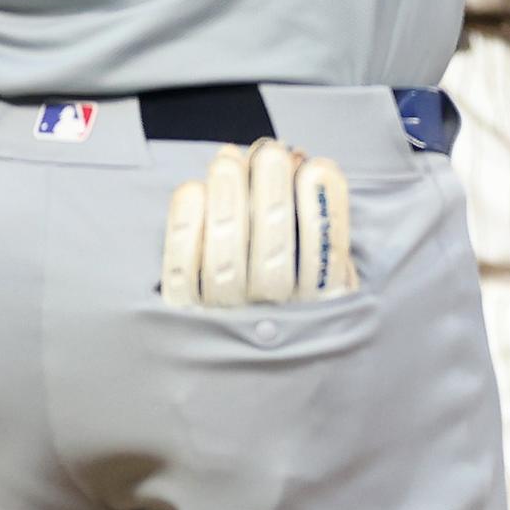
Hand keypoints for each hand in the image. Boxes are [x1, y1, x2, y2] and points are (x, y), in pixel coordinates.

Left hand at [161, 137, 354, 307]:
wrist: (238, 356)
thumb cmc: (290, 296)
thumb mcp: (328, 274)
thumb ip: (327, 229)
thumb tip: (315, 170)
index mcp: (318, 314)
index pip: (326, 262)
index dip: (325, 212)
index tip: (317, 167)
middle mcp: (271, 325)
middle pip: (273, 260)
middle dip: (272, 200)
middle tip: (271, 153)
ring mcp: (224, 322)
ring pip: (224, 265)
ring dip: (227, 206)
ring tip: (229, 161)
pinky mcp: (184, 315)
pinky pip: (181, 274)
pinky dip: (184, 230)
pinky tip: (194, 190)